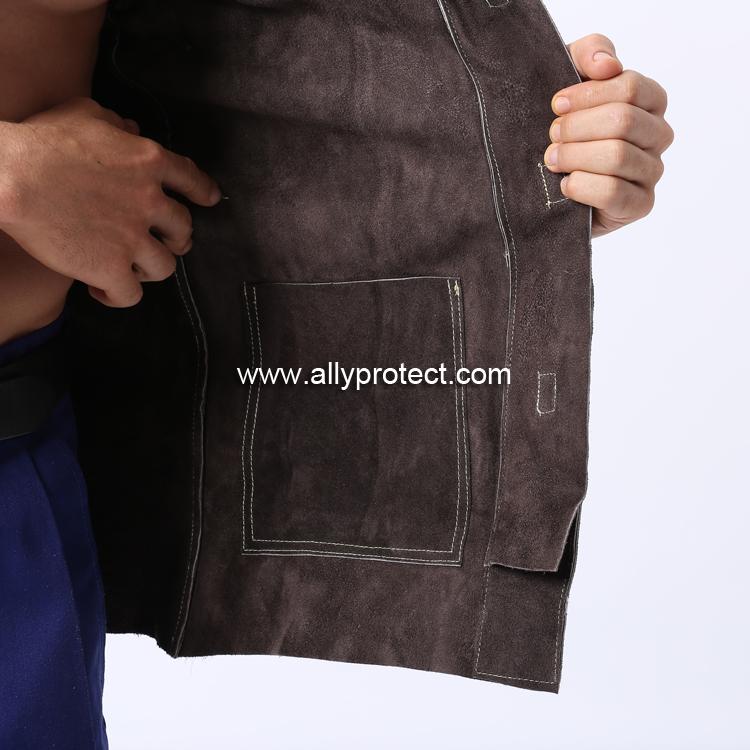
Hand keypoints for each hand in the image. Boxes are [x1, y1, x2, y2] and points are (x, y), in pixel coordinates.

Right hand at [0, 97, 219, 306]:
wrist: (9, 175)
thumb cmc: (40, 141)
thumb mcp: (84, 115)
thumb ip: (117, 125)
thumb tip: (133, 131)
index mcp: (149, 162)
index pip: (191, 180)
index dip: (204, 192)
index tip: (210, 200)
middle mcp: (150, 202)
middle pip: (184, 230)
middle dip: (177, 239)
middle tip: (164, 243)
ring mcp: (133, 238)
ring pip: (165, 267)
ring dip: (150, 269)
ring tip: (131, 268)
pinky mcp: (111, 269)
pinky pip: (131, 296)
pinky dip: (119, 297)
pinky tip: (102, 290)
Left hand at [543, 35, 673, 237]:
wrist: (547, 186)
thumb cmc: (564, 130)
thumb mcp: (570, 83)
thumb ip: (590, 54)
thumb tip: (608, 65)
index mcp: (650, 101)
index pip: (630, 87)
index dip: (587, 95)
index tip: (556, 104)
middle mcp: (658, 135)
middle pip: (623, 121)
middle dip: (576, 128)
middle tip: (551, 137)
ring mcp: (652, 172)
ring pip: (617, 156)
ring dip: (573, 157)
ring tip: (552, 160)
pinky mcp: (639, 204)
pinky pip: (614, 192)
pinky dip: (582, 187)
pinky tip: (566, 185)